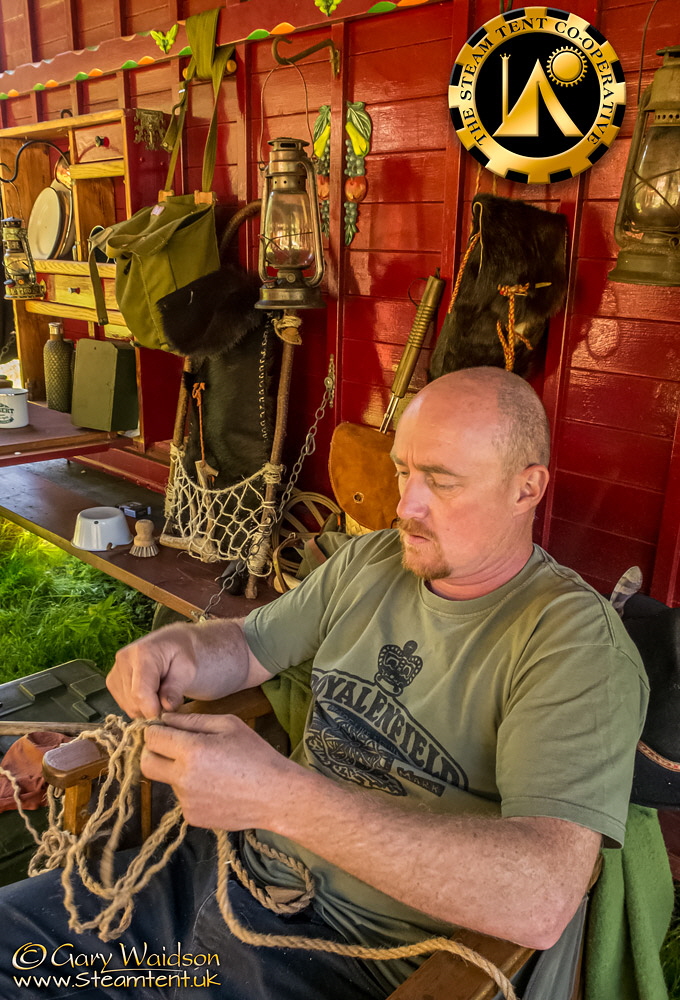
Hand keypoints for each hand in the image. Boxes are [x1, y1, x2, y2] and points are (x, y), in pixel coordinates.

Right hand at [107, 624, 199, 718]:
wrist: (170, 644)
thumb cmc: (181, 655)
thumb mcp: (187, 668)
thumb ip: (176, 688)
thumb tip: (166, 707)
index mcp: (142, 654)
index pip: (140, 693)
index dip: (153, 710)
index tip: (168, 711)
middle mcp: (123, 661)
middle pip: (133, 703)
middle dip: (153, 708)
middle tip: (168, 698)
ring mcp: (115, 671)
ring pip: (128, 707)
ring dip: (146, 708)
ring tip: (160, 693)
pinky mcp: (111, 681)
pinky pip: (124, 705)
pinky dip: (138, 705)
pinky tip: (150, 693)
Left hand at [140, 713, 298, 830]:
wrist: (275, 795)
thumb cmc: (256, 754)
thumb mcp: (228, 725)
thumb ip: (193, 720)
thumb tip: (165, 719)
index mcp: (191, 750)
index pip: (151, 738)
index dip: (155, 730)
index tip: (164, 729)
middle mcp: (182, 777)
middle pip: (146, 763)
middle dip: (153, 752)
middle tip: (172, 747)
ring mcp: (185, 800)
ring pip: (167, 780)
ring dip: (178, 771)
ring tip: (209, 768)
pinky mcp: (192, 817)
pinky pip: (182, 798)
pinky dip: (192, 790)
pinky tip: (215, 786)